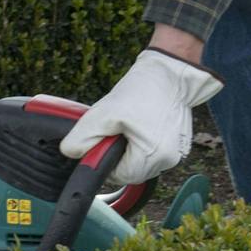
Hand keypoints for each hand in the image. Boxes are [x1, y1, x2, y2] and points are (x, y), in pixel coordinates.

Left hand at [59, 48, 223, 184]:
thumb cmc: (143, 90)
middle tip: (120, 129)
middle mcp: (168, 160)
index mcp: (152, 156)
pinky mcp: (180, 146)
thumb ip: (83, 137)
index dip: (107, 159)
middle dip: (121, 154)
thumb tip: (70, 153)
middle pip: (132, 172)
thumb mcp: (104, 112)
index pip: (119, 176)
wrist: (171, 74)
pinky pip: (155, 153)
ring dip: (133, 149)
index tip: (109, 138)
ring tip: (133, 125)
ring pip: (143, 163)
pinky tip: (145, 125)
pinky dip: (146, 143)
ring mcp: (177, 154)